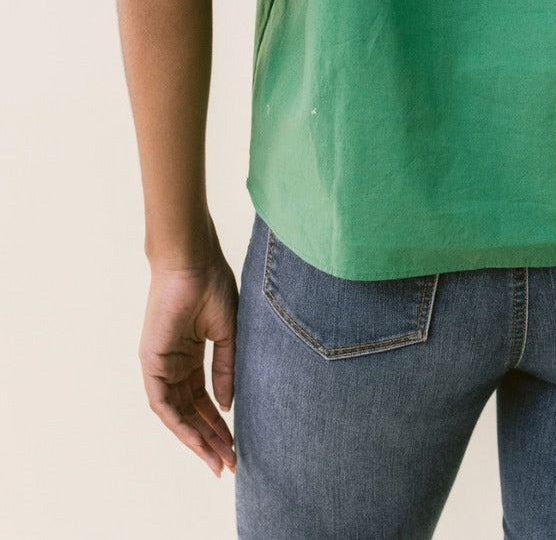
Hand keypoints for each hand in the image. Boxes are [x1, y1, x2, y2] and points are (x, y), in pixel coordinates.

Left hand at [139, 252, 239, 476]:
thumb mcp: (227, 333)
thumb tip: (227, 405)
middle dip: (211, 438)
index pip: (204, 398)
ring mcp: (160, 364)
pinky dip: (180, 424)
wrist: (192, 260)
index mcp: (191, 355)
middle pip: (191, 411)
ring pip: (177, 413)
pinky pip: (163, 404)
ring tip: (219, 459)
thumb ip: (225, 369)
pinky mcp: (150, 363)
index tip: (236, 445)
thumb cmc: (211, 284)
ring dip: (197, 438)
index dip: (219, 424)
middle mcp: (174, 364)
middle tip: (231, 463)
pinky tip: (198, 439)